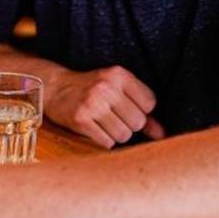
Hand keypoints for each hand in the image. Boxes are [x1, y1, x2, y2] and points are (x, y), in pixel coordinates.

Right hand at [45, 65, 165, 147]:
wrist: (56, 89)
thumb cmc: (92, 89)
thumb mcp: (117, 90)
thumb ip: (141, 109)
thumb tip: (162, 135)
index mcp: (119, 75)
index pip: (150, 103)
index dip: (142, 110)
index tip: (127, 107)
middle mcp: (106, 87)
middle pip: (138, 122)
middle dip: (130, 125)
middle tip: (114, 116)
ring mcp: (93, 103)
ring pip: (124, 135)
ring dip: (117, 134)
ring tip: (104, 122)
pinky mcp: (81, 119)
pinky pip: (107, 143)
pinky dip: (104, 140)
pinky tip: (95, 128)